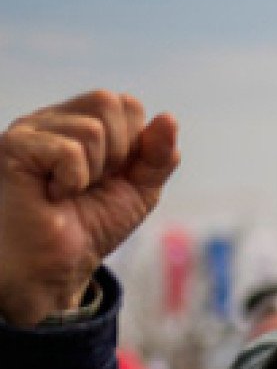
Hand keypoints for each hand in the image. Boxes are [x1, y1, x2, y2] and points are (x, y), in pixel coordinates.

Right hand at [0, 91, 178, 326]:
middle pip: (110, 103)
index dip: (135, 145)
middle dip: (117, 154)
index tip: (113, 177)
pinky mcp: (15, 146)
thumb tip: (168, 118)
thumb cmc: (91, 225)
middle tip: (91, 184)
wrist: (60, 264)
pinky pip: (68, 151)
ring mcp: (31, 129)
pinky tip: (52, 194)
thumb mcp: (139, 190)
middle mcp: (54, 119)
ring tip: (69, 192)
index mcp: (81, 122)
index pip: (126, 104)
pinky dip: (72, 181)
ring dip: (93, 172)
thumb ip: (158, 155)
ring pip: (91, 129)